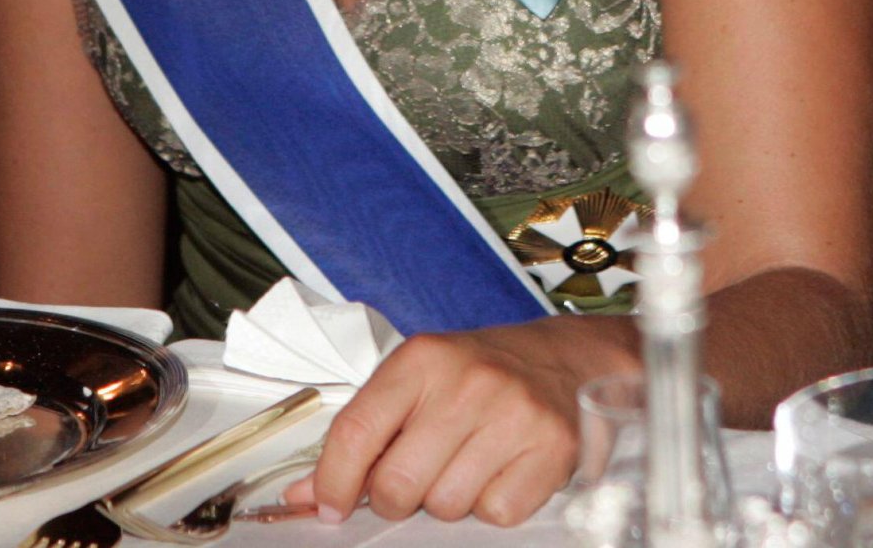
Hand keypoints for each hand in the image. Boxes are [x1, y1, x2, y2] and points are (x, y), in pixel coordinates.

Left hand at [286, 314, 635, 525]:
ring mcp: (512, 415)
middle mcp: (467, 382)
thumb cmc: (479, 373)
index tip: (328, 505)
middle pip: (397, 485)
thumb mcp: (418, 382)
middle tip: (415, 476)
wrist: (564, 359)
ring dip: (447, 500)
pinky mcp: (549, 450)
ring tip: (465, 462)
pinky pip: (495, 515)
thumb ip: (365, 432)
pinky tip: (499, 470)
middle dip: (396, 497)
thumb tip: (308, 497)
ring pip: (446, 507)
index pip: (356, 431)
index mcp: (422, 358)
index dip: (332, 481)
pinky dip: (491, 505)